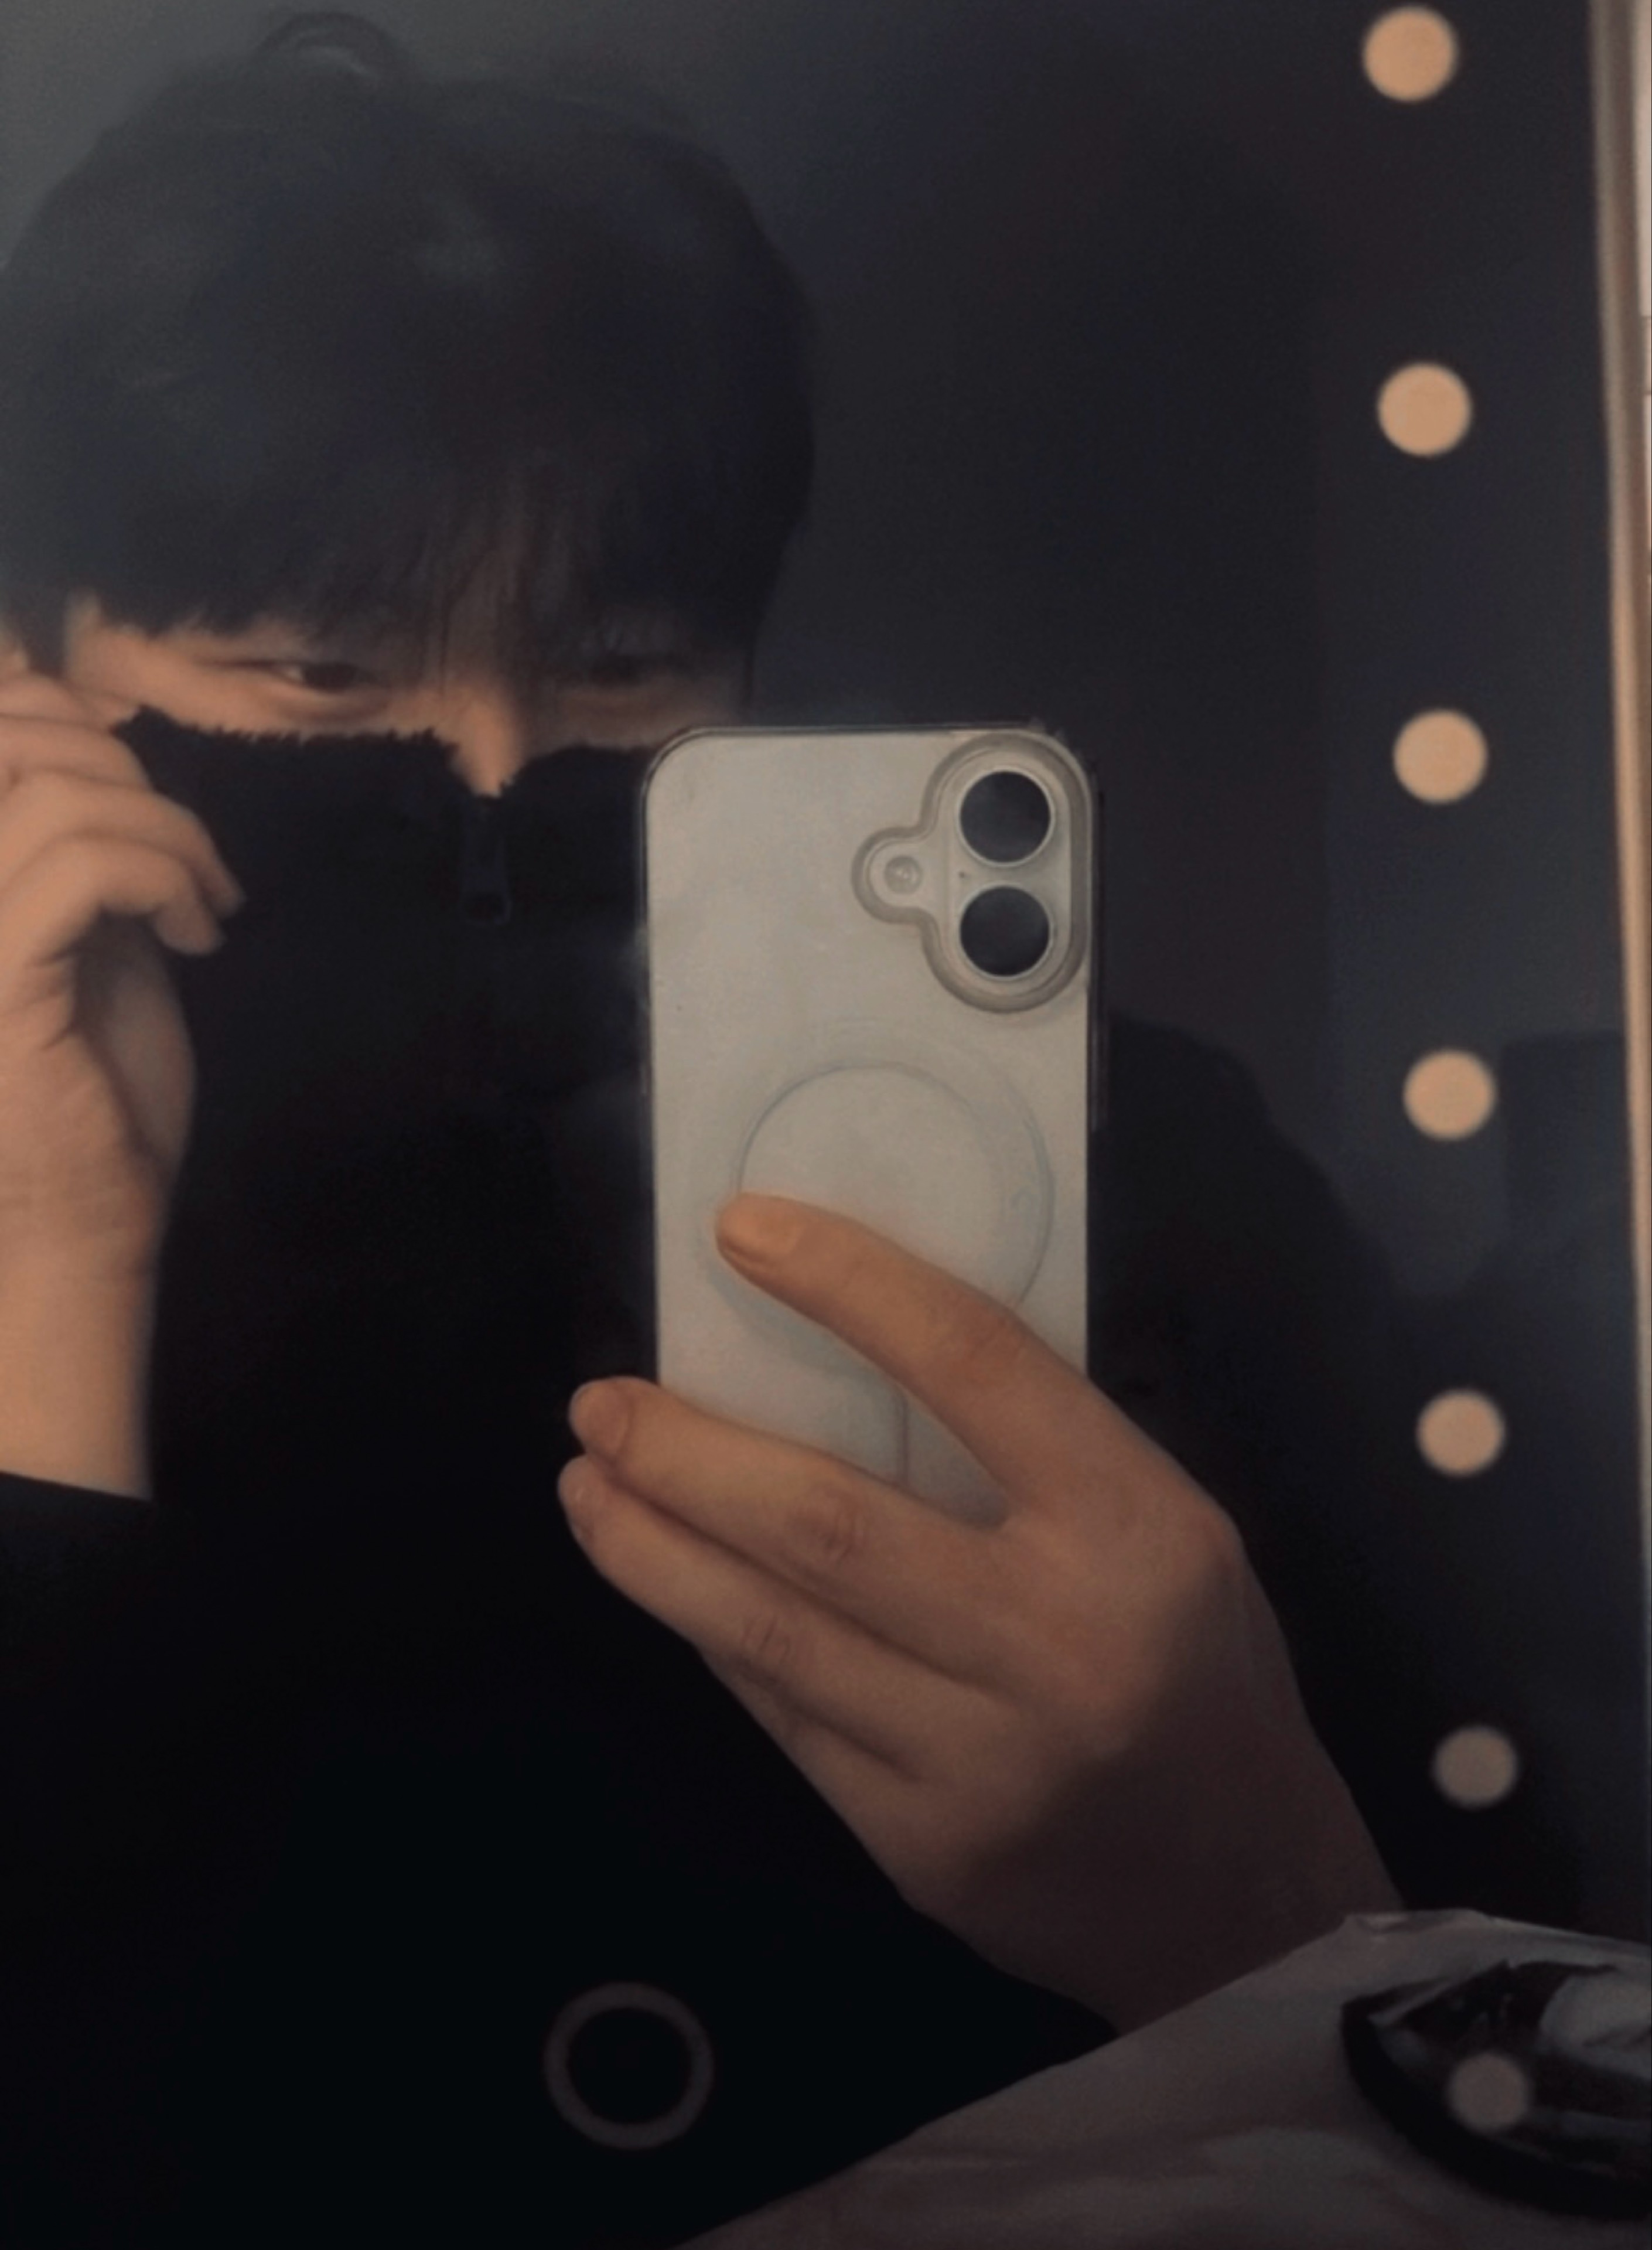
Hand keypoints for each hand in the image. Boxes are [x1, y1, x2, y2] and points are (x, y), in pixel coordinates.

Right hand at [0, 639, 241, 1490]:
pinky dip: (162, 878)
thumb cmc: (94, 1093)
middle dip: (134, 776)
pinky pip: (78, 869)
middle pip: (19, 737)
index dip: (67, 717)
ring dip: (169, 835)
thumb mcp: (97, 939)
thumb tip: (101, 746)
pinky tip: (198, 936)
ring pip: (58, 798)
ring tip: (208, 907)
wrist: (83, 1223)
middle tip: (200, 870)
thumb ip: (88, 847)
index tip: (148, 803)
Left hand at [560, 1193, 1397, 2030]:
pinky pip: (784, 1719)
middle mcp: (1052, 1641)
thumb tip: (843, 1359)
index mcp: (1136, 1529)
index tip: (740, 1232)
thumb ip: (1034, 1454)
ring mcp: (978, 1759)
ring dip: (654, 1550)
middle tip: (600, 1403)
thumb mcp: (1165, 1528)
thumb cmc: (1201, 1670)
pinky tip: (665, 1583)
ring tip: (587, 1486)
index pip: (974, 1366)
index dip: (848, 1285)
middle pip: (825, 1522)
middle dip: (685, 1455)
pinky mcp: (921, 1846)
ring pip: (771, 1632)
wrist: (1244, 1898)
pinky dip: (712, 1636)